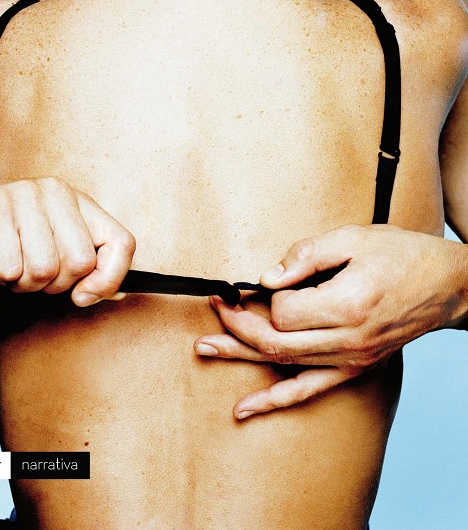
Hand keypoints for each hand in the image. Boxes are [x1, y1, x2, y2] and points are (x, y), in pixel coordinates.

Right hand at [0, 175, 134, 305]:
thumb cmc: (2, 233)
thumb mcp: (51, 243)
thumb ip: (86, 263)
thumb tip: (116, 291)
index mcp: (76, 200)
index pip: (121, 242)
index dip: (111, 278)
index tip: (86, 294)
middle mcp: (55, 193)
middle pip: (80, 263)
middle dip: (54, 283)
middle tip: (30, 269)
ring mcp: (25, 199)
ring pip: (44, 270)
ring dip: (22, 282)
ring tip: (8, 261)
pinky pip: (11, 269)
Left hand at [194, 224, 467, 418]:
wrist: (448, 286)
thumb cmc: (402, 256)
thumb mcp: (354, 239)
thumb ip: (306, 255)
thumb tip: (265, 277)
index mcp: (347, 305)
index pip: (283, 310)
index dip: (267, 293)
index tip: (266, 279)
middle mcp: (348, 341)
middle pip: (275, 343)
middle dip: (236, 327)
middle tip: (213, 308)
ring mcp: (352, 360)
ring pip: (284, 366)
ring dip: (241, 356)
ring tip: (204, 348)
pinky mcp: (355, 368)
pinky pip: (309, 391)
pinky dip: (274, 401)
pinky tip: (244, 409)